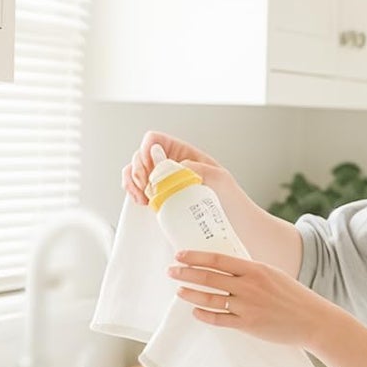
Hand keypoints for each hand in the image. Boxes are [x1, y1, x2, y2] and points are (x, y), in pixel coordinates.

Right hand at [123, 130, 237, 207]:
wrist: (234, 225)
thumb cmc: (230, 200)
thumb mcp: (220, 178)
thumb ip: (199, 168)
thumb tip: (177, 165)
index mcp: (183, 153)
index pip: (154, 140)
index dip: (146, 151)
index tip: (151, 169)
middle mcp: (170, 165)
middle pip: (139, 156)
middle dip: (137, 170)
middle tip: (146, 187)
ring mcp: (162, 182)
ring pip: (134, 172)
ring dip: (131, 182)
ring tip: (142, 198)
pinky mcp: (159, 199)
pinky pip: (137, 190)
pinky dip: (132, 193)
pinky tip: (141, 202)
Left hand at [168, 249, 332, 347]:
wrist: (312, 320)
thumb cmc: (292, 296)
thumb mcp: (272, 274)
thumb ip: (249, 271)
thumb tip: (224, 267)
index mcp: (255, 269)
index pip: (218, 259)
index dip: (196, 257)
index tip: (180, 255)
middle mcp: (248, 286)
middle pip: (209, 277)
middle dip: (186, 273)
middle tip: (171, 271)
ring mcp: (247, 306)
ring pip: (210, 299)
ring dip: (191, 294)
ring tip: (179, 291)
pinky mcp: (248, 325)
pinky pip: (219, 320)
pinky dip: (204, 315)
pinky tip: (195, 311)